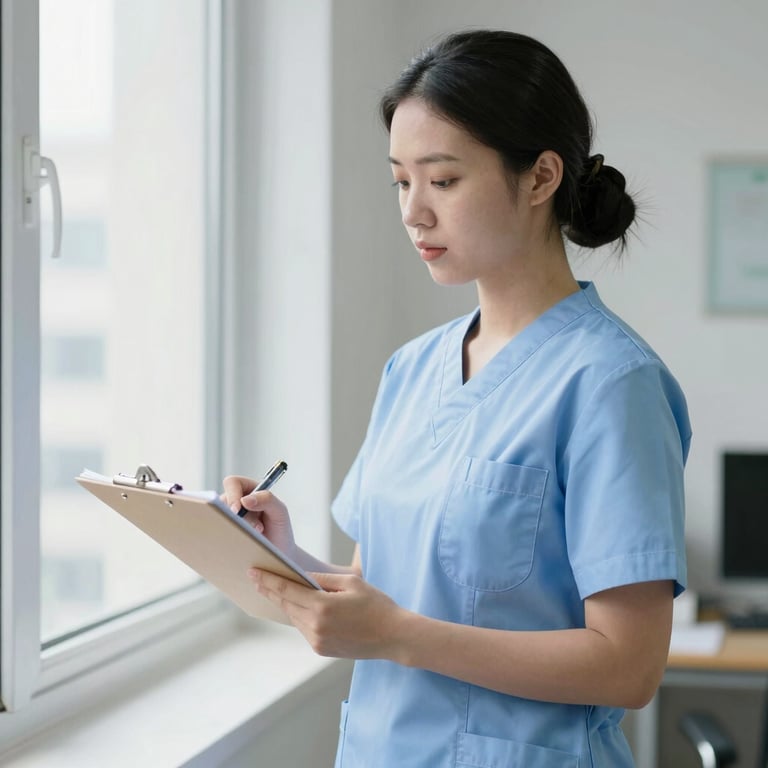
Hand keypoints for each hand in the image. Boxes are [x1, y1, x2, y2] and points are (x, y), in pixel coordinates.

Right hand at [221, 475, 295, 556]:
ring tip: (255, 536)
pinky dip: (228, 537)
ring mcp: (229, 517)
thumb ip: (267, 500)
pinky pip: (217, 532)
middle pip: (222, 501)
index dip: (232, 495)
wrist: (279, 552)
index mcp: (250, 489)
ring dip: (235, 528)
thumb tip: (245, 499)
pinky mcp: (224, 531)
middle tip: (254, 529)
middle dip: (235, 516)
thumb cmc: (280, 529)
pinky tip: (243, 543)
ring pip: (218, 517)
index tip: (237, 510)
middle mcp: (237, 501)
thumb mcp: (280, 512)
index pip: (232, 483)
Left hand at [248, 569, 409, 661]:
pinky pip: (303, 628)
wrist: (394, 636)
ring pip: (294, 617)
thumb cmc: (376, 604)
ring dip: (286, 603)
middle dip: (271, 591)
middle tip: (256, 579)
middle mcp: (315, 626)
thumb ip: (323, 579)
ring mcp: (317, 641)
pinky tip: (299, 606)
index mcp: (322, 607)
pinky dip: (300, 616)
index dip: (268, 581)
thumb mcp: (351, 582)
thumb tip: (301, 576)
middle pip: (286, 604)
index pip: (287, 590)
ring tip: (276, 589)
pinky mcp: (321, 649)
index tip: (252, 572)